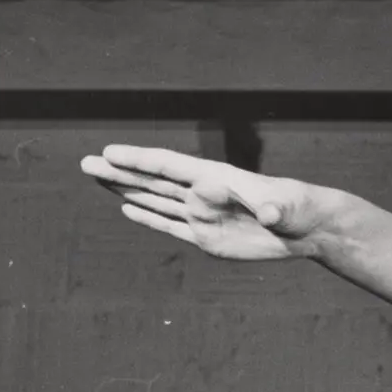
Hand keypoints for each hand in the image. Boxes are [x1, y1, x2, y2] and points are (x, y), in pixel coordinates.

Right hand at [80, 145, 315, 260]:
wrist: (306, 228)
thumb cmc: (298, 209)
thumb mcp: (287, 207)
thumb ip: (274, 209)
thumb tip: (268, 213)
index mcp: (215, 178)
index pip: (170, 166)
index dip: (140, 160)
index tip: (110, 152)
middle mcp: (203, 194)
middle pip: (154, 181)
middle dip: (120, 172)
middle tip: (86, 163)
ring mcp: (203, 216)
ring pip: (156, 201)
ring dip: (127, 190)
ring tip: (97, 178)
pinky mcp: (208, 239)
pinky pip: (172, 227)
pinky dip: (150, 219)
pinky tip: (127, 209)